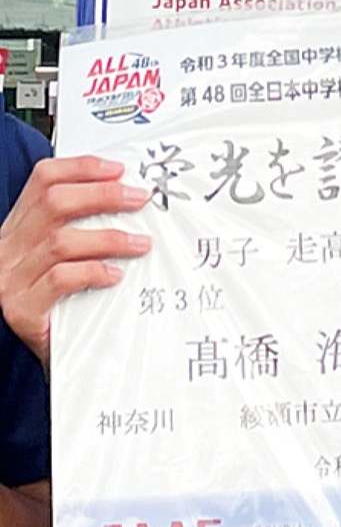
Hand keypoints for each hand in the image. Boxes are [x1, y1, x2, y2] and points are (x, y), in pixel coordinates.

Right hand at [0, 156, 150, 367]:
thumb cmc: (61, 304)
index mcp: (20, 228)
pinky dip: (92, 272)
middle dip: (103, 196)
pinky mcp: (21, 309)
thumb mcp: (66, 259)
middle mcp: (10, 248)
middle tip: (140, 200)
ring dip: (109, 238)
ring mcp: (11, 278)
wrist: (47, 356)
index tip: (119, 170)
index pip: (43, 181)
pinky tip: (115, 275)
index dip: (81, 169)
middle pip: (55, 204)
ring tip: (141, 243)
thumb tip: (135, 202)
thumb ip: (86, 230)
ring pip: (61, 242)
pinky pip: (59, 280)